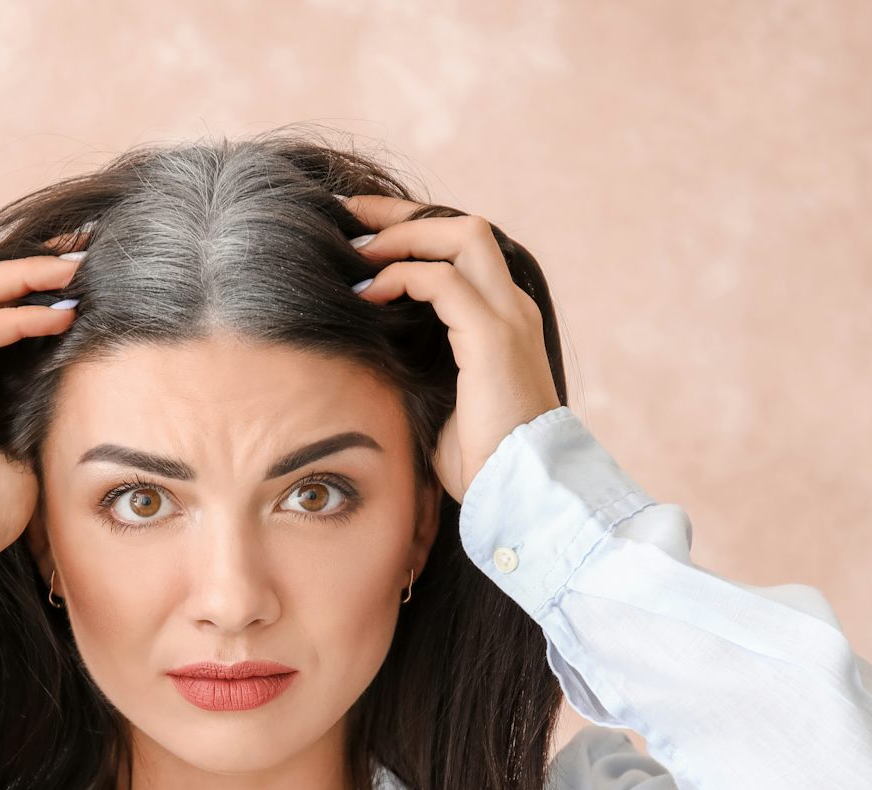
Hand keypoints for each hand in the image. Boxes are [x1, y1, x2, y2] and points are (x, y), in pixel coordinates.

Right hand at [0, 250, 82, 557]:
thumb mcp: (23, 448)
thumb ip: (36, 407)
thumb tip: (77, 379)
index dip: (32, 285)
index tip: (81, 273)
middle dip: (31, 265)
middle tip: (83, 253)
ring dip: (27, 277)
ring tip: (76, 273)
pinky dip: (19, 318)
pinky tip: (60, 317)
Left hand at [340, 195, 562, 503]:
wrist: (522, 492)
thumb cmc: (482, 462)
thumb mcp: (444, 401)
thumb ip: (424, 365)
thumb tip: (377, 354)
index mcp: (506, 322)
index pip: (464, 252)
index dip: (415, 233)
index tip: (362, 233)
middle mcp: (514, 308)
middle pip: (465, 227)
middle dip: (404, 215)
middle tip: (349, 216)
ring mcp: (509, 318)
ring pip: (461, 236)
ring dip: (401, 236)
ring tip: (354, 250)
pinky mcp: (494, 337)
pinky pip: (443, 281)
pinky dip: (402, 276)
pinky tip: (368, 293)